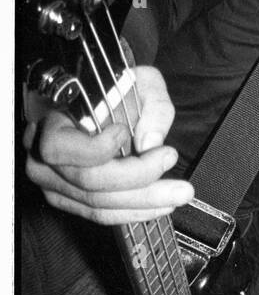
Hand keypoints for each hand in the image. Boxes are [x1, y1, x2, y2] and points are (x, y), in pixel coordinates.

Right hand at [23, 65, 193, 223]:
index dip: (98, 148)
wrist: (103, 103)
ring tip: (178, 195)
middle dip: (139, 183)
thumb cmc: (116, 90)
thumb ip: (153, 103)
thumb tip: (151, 142)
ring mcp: (54, 182)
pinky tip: (160, 205)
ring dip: (143, 204)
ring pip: (97, 205)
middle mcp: (44, 157)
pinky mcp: (69, 199)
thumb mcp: (140, 80)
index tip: (126, 131)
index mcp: (52, 123)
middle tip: (179, 184)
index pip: (60, 147)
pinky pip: (99, 214)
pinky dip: (133, 212)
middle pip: (88, 183)